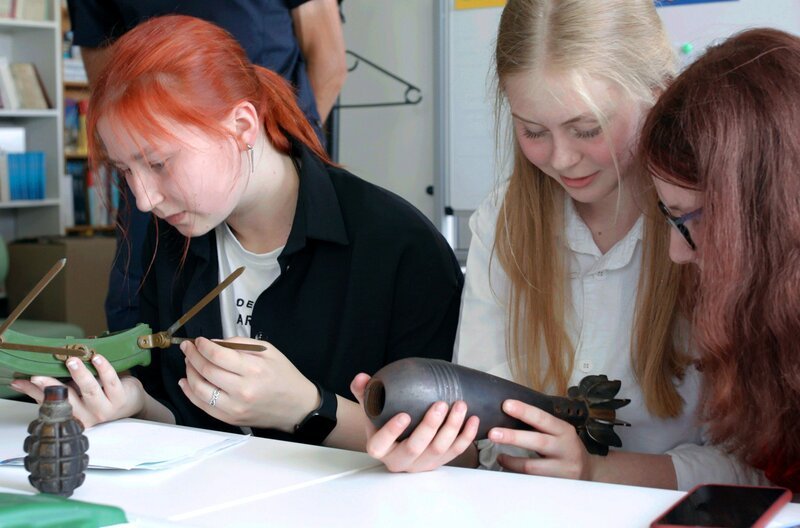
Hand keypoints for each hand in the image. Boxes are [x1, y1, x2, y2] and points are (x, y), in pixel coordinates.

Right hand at [9, 354, 145, 427]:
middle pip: (67, 399)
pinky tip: (97, 358)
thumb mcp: (72, 394)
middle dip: (52, 386)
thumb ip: (47, 389)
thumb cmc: (99, 396)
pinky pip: (110, 381)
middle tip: (40, 374)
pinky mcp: (119, 397)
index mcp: (73, 415)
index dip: (36, 392)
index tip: (26, 380)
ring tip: (71, 360)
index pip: (51, 403)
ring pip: (89, 390)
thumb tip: (19, 382)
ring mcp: (104, 408)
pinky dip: (103, 368)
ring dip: (79, 374)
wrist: (131, 402)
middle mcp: (87, 416)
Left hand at [179, 337, 317, 431]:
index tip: (198, 340)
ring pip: (200, 389)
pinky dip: (190, 393)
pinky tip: (186, 382)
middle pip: (206, 371)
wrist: (297, 407)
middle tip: (188, 347)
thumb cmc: (284, 376)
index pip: (218, 355)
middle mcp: (242, 390)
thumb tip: (214, 343)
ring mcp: (234, 407)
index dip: (203, 346)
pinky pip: (203, 406)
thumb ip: (240, 344)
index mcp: (253, 369)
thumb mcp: (269, 351)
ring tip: (189, 362)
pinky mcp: (230, 419)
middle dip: (192, 356)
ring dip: (189, 373)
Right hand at [350, 373, 478, 471]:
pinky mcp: (439, 462)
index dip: (392, 432)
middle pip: (415, 447)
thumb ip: (365, 393)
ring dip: (452, 428)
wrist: (399, 441)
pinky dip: (466, 436)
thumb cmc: (384, 423)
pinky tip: (473, 419)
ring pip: (439, 449)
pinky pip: (456, 451)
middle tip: (440, 404)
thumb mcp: (372, 410)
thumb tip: (361, 377)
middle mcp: (400, 460)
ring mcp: (421, 463)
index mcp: (380, 448)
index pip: (380, 444)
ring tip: (460, 405)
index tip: (404, 415)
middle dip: (430, 426)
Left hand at [489, 399, 595, 480]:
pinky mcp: (557, 484)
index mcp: (564, 430)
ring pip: (532, 466)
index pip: (543, 418)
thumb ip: (540, 426)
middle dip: (513, 437)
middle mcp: (565, 448)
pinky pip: (532, 480)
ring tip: (499, 457)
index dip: (525, 411)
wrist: (589, 473)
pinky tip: (509, 469)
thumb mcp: (559, 433)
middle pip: (537, 442)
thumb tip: (508, 413)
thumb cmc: (566, 447)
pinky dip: (518, 474)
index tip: (506, 404)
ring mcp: (562, 469)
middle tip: (493, 433)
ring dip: (511, 461)